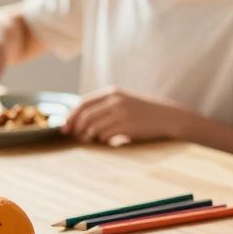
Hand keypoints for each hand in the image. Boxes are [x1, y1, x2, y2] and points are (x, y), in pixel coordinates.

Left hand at [62, 87, 184, 145]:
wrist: (167, 116)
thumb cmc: (143, 111)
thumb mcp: (124, 101)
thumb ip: (104, 106)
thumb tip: (77, 119)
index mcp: (113, 92)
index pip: (83, 103)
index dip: (71, 116)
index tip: (65, 127)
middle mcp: (115, 101)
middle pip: (85, 116)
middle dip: (76, 129)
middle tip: (76, 137)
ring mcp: (121, 113)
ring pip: (93, 128)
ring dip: (90, 136)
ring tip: (95, 139)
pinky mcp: (127, 126)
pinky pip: (105, 136)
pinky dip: (103, 141)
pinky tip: (110, 140)